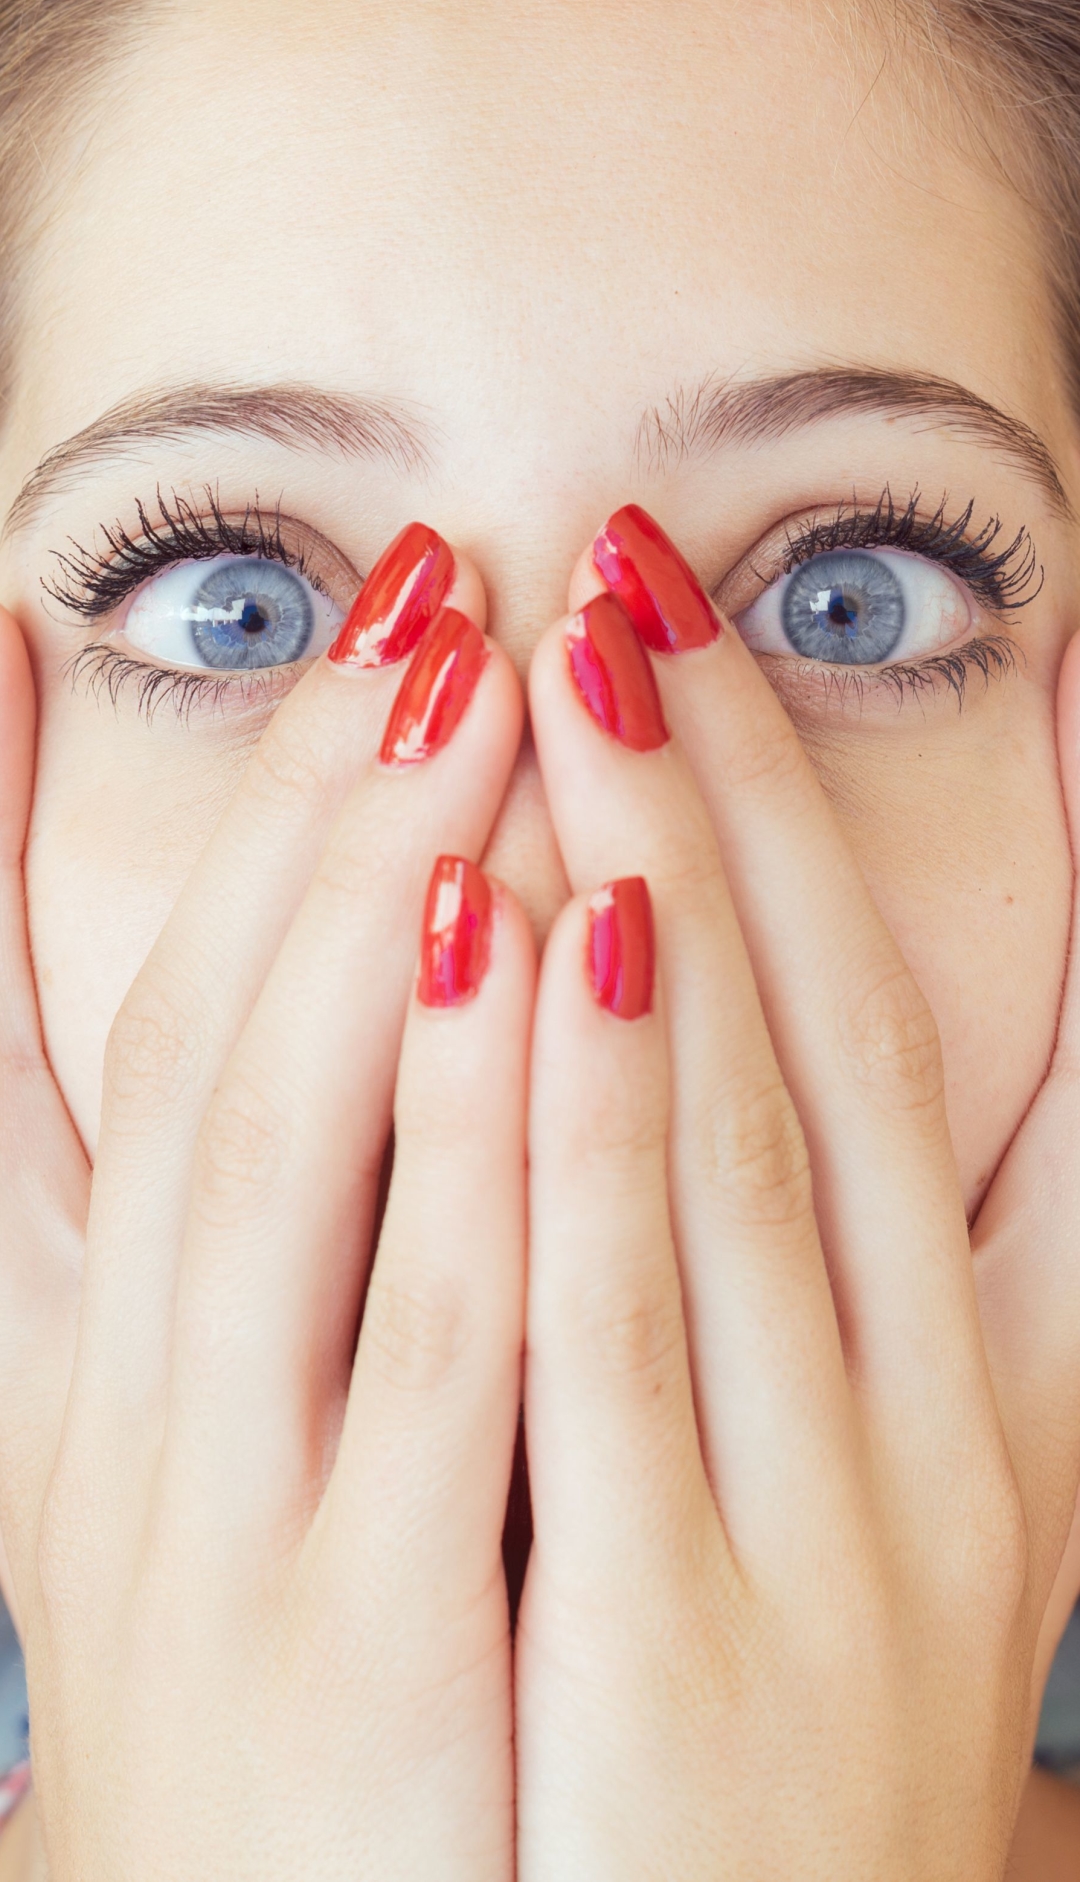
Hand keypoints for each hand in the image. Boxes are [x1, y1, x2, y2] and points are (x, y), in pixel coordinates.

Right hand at [0, 528, 531, 1881]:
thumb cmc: (273, 1710)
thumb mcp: (212, 1498)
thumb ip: (254, 1279)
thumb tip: (360, 1048)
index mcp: (118, 1378)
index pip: (143, 1046)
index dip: (215, 833)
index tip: (307, 641)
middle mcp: (145, 1419)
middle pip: (214, 1050)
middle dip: (309, 812)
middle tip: (410, 600)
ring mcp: (239, 1523)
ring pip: (284, 1158)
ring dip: (364, 907)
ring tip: (459, 701)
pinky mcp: (368, 1633)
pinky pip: (429, 1346)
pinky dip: (467, 1140)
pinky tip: (531, 955)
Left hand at [516, 508, 1079, 1881]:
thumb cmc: (786, 1754)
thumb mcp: (874, 1521)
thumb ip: (841, 1292)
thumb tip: (790, 1047)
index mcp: (977, 1396)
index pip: (918, 1045)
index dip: (858, 832)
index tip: (778, 640)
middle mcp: (925, 1434)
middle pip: (828, 1041)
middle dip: (736, 792)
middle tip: (647, 581)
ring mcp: (824, 1527)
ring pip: (741, 1136)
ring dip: (671, 882)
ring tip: (588, 673)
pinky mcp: (684, 1634)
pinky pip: (619, 1317)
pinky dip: (582, 1109)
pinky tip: (535, 930)